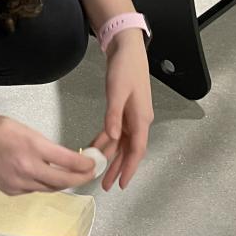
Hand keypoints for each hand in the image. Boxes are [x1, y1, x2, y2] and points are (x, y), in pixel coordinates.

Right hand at [0, 113, 95, 195]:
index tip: (93, 164)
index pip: (67, 161)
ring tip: (73, 176)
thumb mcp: (28, 130)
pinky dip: (45, 185)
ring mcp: (17, 183)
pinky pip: (34, 190)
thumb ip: (48, 147)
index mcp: (32, 148)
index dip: (84, 165)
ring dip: (63, 183)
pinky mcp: (11, 190)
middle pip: (62, 181)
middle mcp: (26, 168)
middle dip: (80, 179)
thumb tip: (66, 158)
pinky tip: (48, 178)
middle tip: (89, 174)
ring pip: (49, 189)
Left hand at [91, 30, 153, 190]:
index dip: (129, 168)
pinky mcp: (124, 110)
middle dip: (118, 168)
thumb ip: (114, 116)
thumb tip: (112, 139)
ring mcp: (132, 116)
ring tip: (97, 172)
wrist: (127, 49)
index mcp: (141, 118)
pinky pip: (115, 131)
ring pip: (121, 143)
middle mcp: (139, 121)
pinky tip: (94, 148)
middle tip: (106, 185)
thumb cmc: (125, 69)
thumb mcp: (117, 92)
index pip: (137, 150)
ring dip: (110, 157)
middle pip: (129, 151)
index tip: (121, 184)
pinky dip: (105, 141)